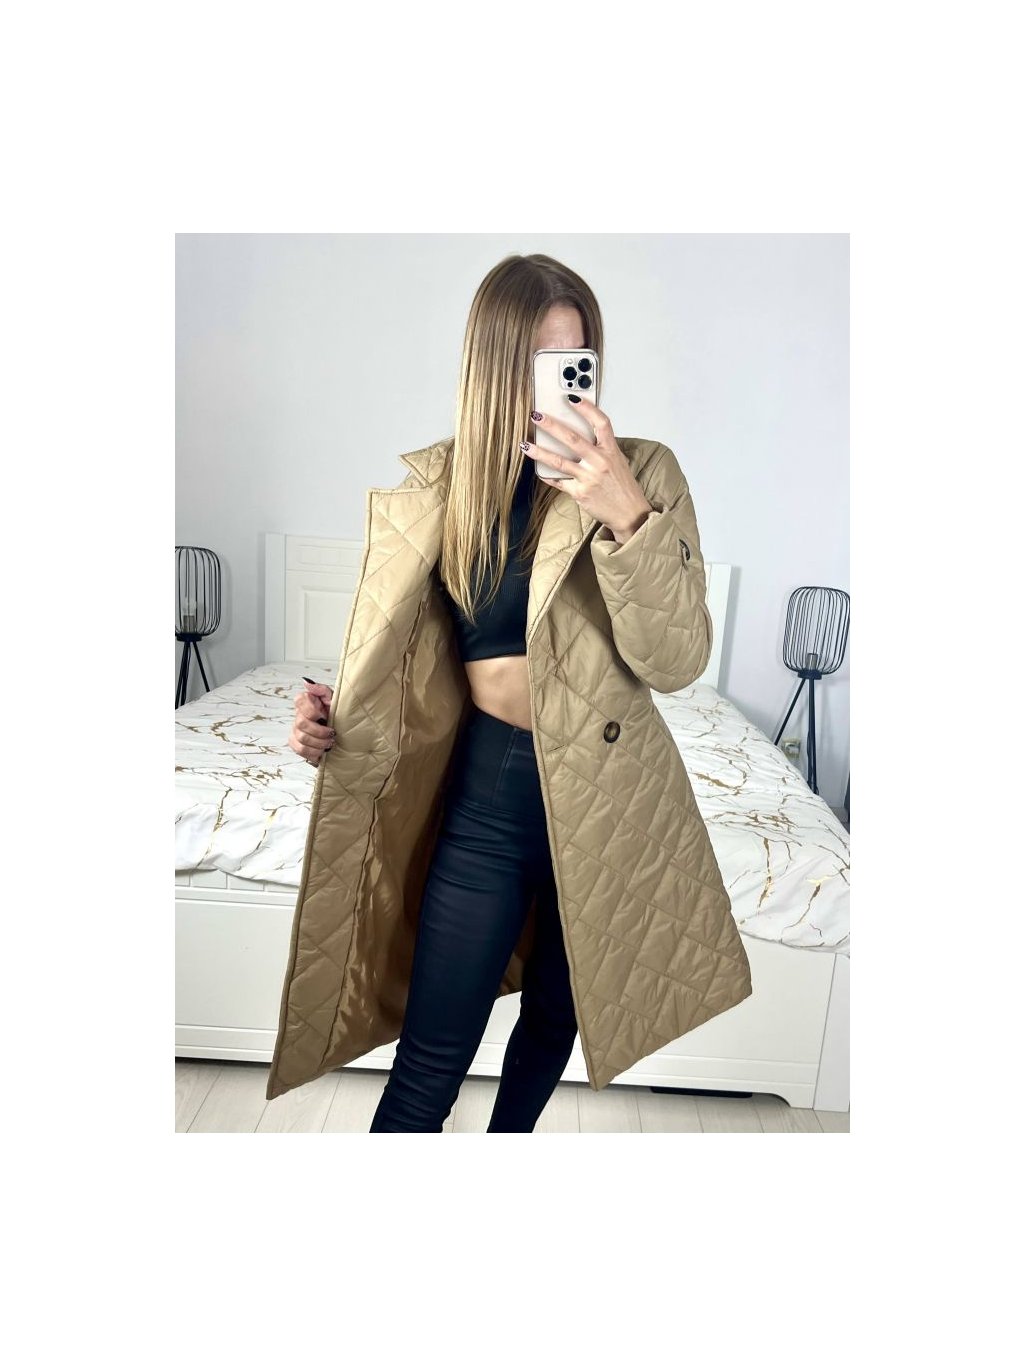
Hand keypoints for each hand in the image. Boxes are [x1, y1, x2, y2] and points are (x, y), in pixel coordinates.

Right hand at [288, 681, 335, 765]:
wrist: (343, 732)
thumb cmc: (338, 714)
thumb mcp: (335, 699)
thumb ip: (322, 690)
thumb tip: (306, 682)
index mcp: (307, 701)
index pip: (299, 701)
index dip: (312, 711)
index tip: (325, 716)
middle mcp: (299, 715)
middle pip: (301, 723)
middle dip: (320, 731)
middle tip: (332, 734)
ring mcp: (296, 730)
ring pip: (301, 739)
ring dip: (319, 743)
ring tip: (330, 743)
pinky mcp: (295, 743)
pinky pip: (300, 750)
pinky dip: (313, 752)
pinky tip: (322, 751)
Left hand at [522, 396, 652, 541]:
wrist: (629, 513)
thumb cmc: (622, 487)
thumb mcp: (618, 462)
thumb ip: (601, 448)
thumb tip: (579, 434)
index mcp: (611, 451)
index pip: (601, 423)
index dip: (587, 408)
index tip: (571, 398)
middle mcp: (600, 462)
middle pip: (573, 439)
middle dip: (551, 425)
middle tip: (536, 415)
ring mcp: (589, 478)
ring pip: (559, 461)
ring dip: (539, 451)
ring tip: (525, 444)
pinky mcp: (580, 493)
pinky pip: (558, 481)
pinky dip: (546, 475)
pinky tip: (536, 468)